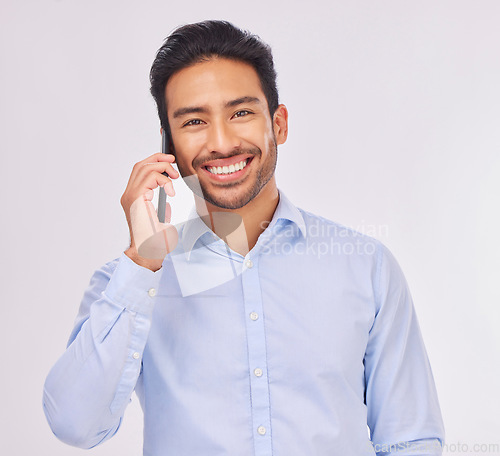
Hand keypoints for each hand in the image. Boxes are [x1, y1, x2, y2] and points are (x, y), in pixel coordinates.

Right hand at [120, 152, 179, 270]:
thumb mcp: (161, 217)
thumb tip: (168, 193)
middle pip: (140, 165)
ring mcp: (130, 197)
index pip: (139, 172)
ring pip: (144, 168)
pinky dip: (163, 180)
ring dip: (162, 168)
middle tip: (173, 161)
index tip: (169, 161)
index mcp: (133, 198)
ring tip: (174, 177)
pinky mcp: (136, 199)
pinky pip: (150, 178)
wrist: (148, 252)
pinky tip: (171, 191)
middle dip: (158, 158)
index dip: (154, 162)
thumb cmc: (154, 240)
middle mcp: (128, 195)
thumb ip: (161, 203)